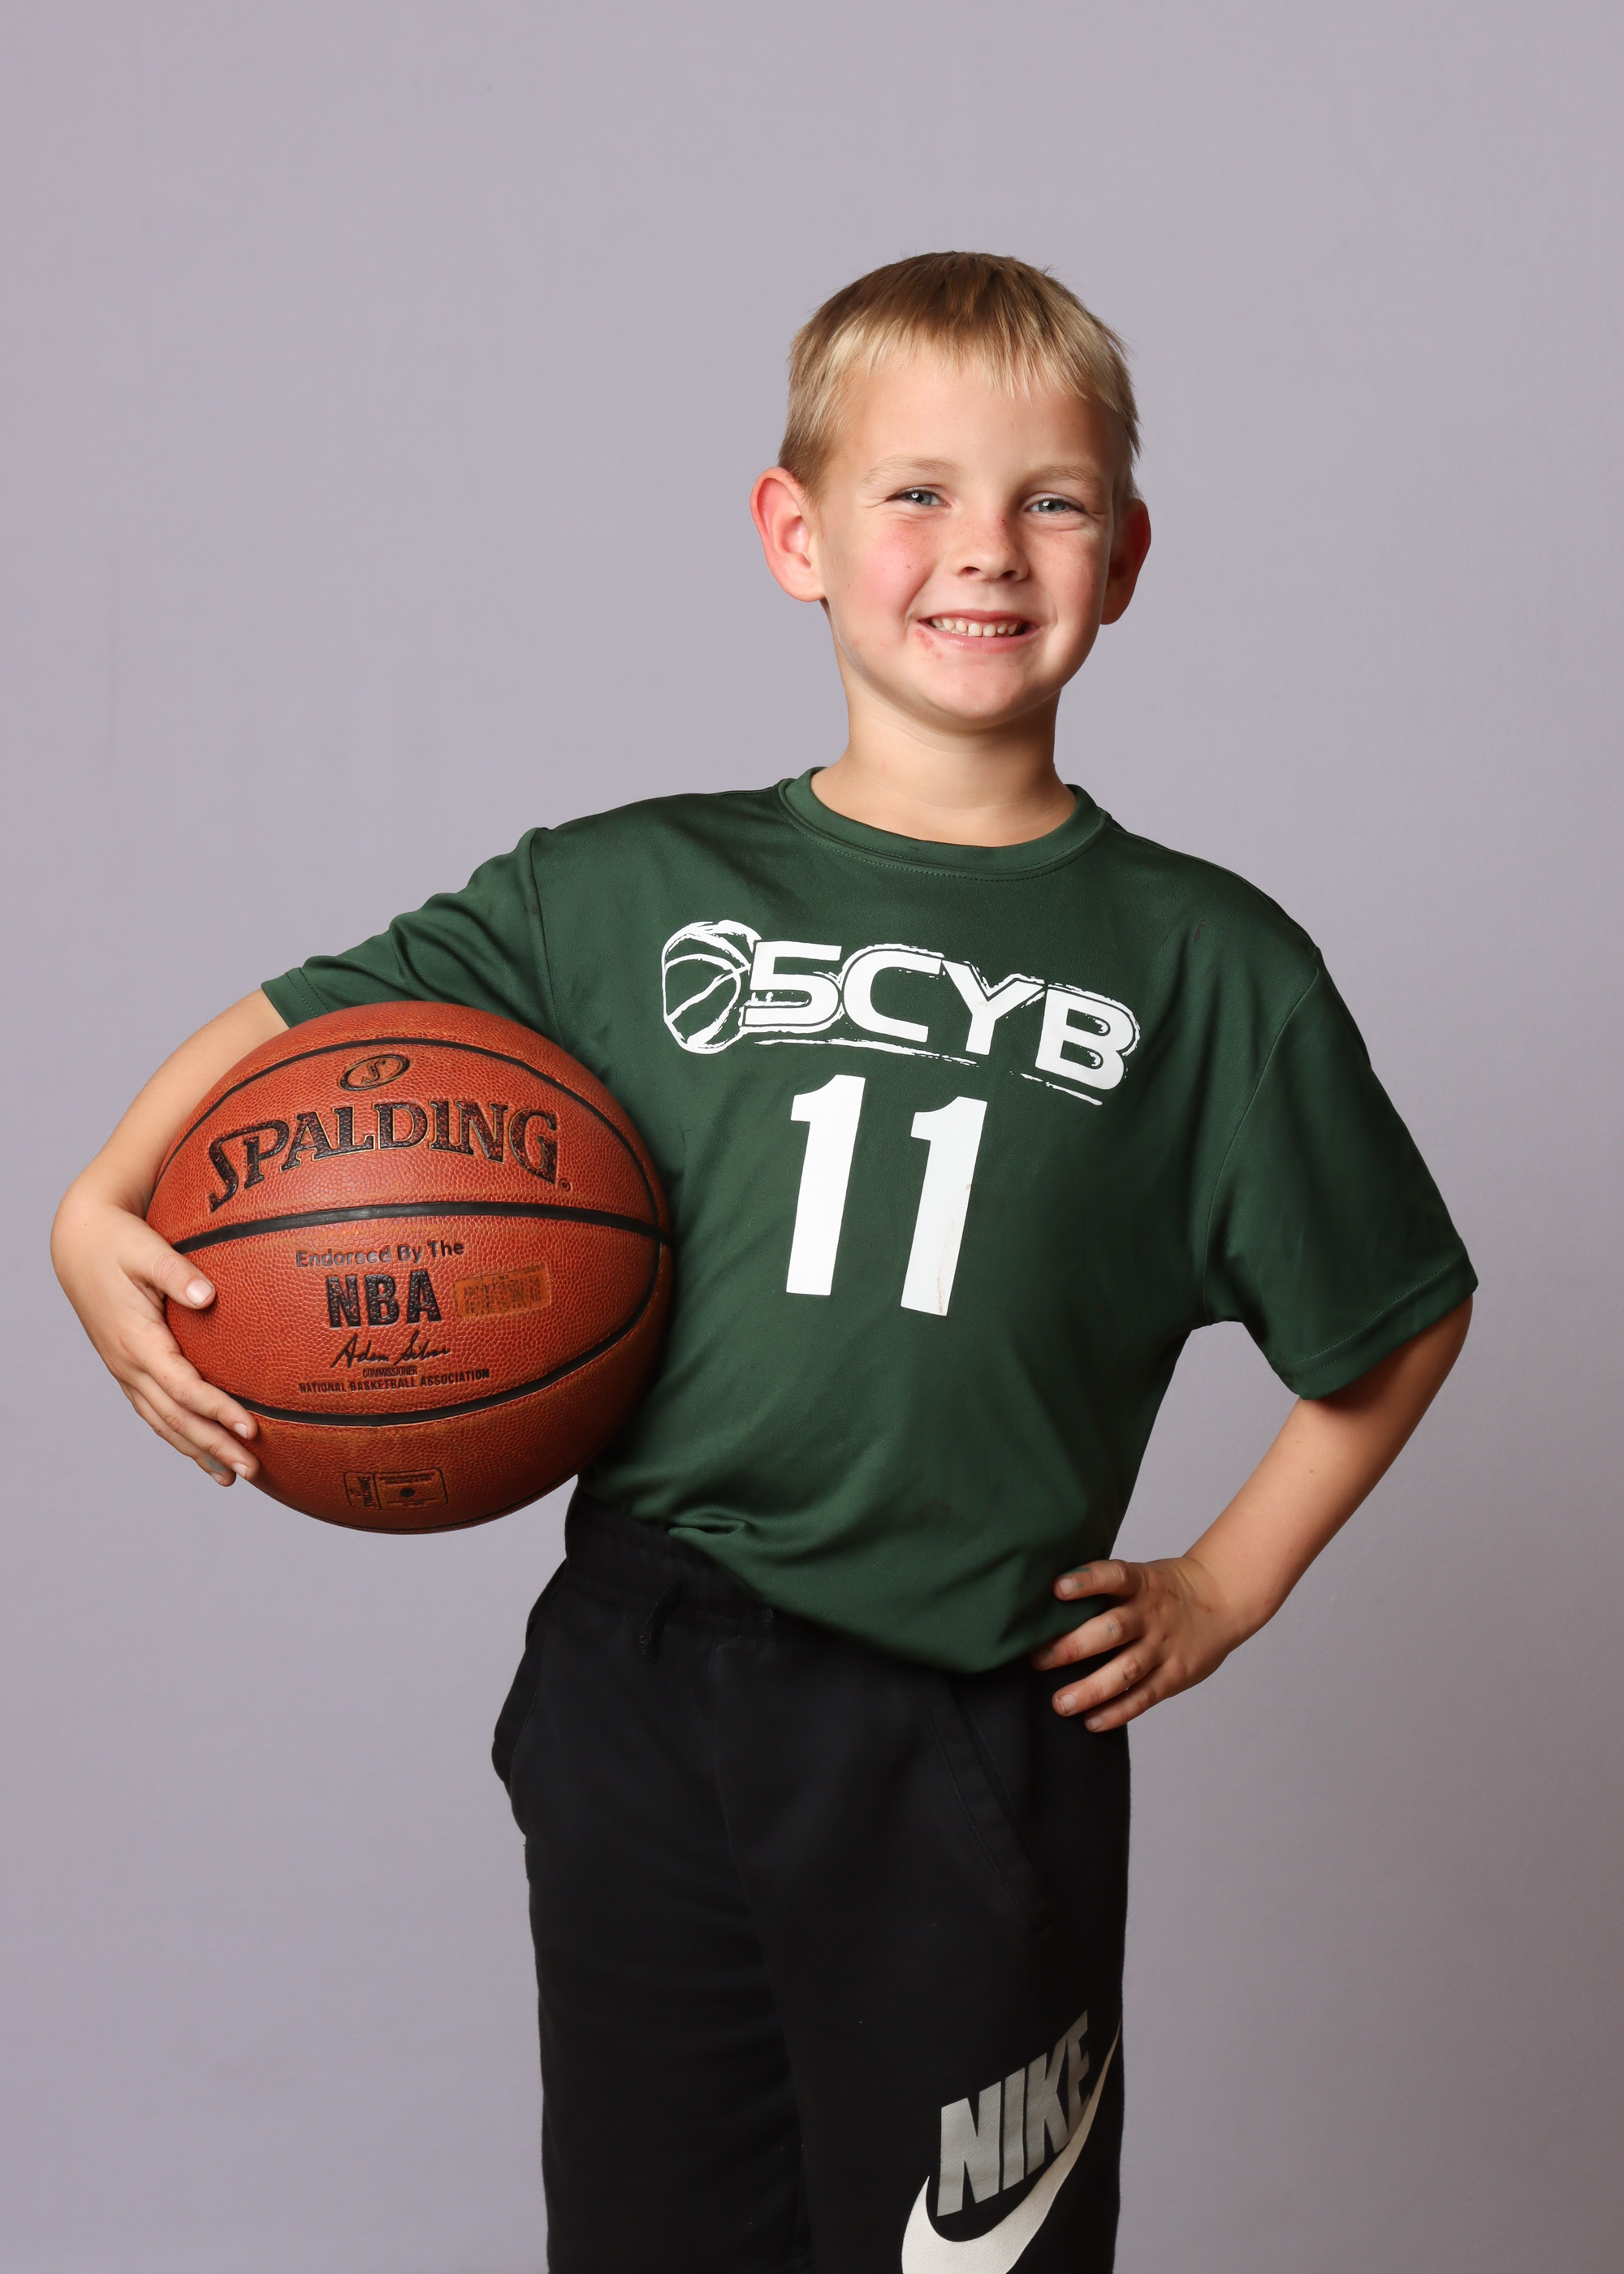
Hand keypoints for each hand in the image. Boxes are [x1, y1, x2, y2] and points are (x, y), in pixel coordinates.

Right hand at [52, 1187, 259, 1487]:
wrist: (80, 1245)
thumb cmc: (118, 1243)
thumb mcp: (146, 1249)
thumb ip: (176, 1273)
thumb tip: (208, 1295)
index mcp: (136, 1340)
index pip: (182, 1387)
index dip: (217, 1410)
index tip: (252, 1427)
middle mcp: (128, 1365)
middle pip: (175, 1418)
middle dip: (214, 1446)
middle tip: (252, 1470)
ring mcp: (125, 1371)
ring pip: (163, 1423)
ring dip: (198, 1451)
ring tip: (232, 1477)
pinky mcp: (129, 1370)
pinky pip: (155, 1412)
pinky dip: (179, 1436)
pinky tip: (202, 1451)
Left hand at [1030, 1555, 1247, 1729]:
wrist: (1222, 1599)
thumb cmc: (1166, 1590)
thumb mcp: (1142, 1576)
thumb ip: (1106, 1591)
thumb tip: (1048, 1603)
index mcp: (1141, 1584)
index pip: (1113, 1576)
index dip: (1086, 1581)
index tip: (1057, 1588)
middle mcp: (1150, 1615)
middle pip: (1112, 1629)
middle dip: (1072, 1646)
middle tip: (1037, 1660)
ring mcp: (1163, 1647)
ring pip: (1125, 1670)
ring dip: (1090, 1689)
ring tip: (1060, 1704)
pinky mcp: (1174, 1675)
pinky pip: (1144, 1696)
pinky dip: (1117, 1712)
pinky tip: (1091, 1721)